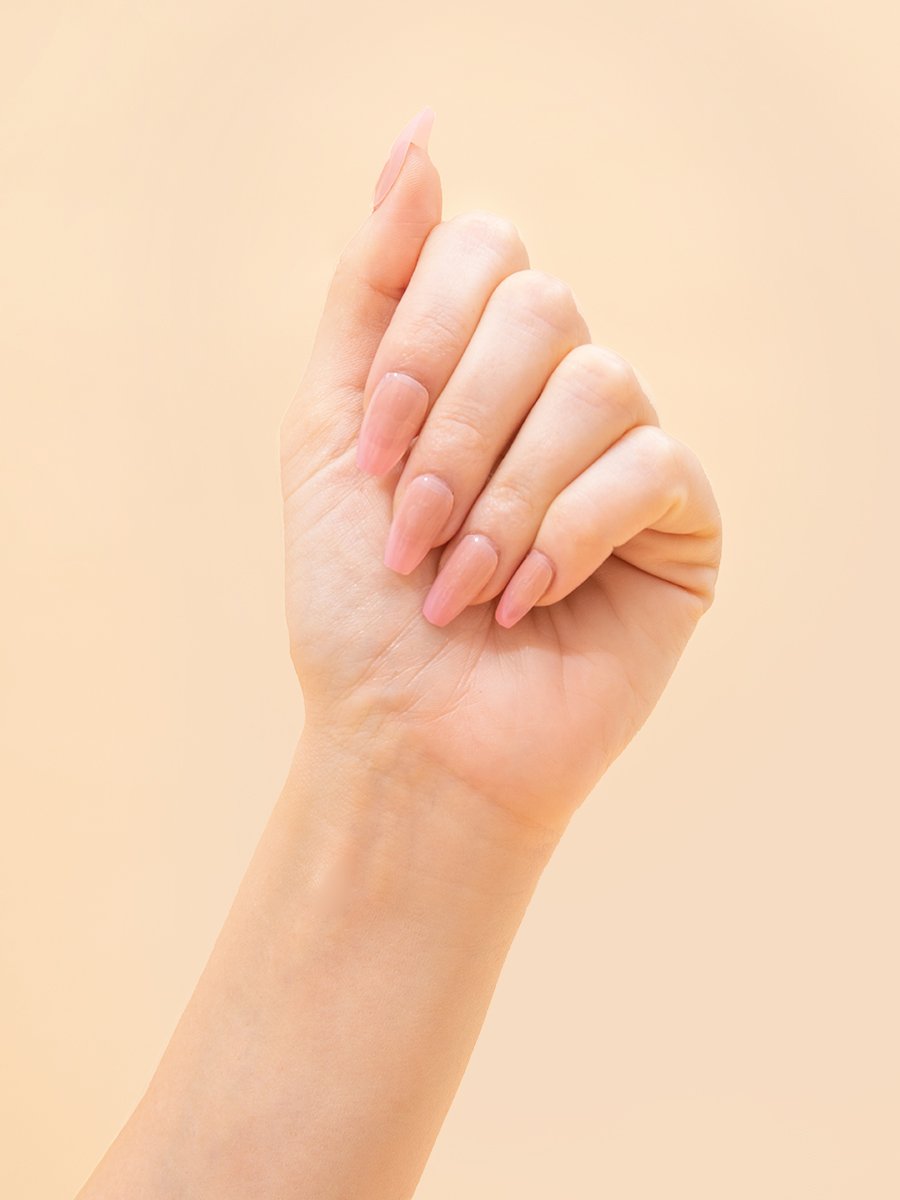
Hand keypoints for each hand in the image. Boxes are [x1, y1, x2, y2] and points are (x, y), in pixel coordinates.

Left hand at [280, 108, 721, 836]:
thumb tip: (420, 139)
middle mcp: (555, 391)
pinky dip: (568, 532)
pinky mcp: (681, 518)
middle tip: (410, 532)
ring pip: (597, 382)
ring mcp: (624, 451)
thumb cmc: (359, 603)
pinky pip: (651, 463)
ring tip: (462, 584)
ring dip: (504, 495)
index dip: (420, 340)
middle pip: (542, 307)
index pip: (484, 252)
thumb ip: (369, 290)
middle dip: (454, 429)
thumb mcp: (330, 431)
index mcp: (476, 361)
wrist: (409, 736)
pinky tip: (528, 599)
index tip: (370, 451)